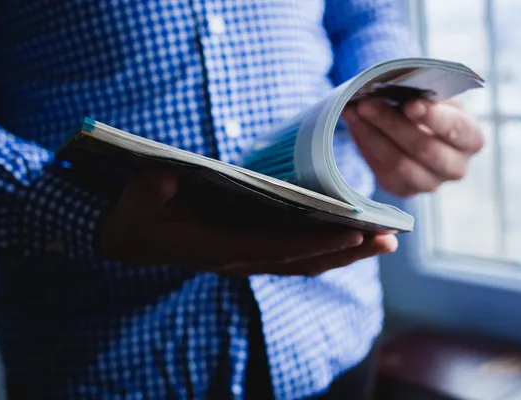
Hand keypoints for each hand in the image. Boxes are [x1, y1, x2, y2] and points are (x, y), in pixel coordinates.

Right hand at [98, 169, 397, 275]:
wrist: (131, 237)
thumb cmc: (136, 216)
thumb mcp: (135, 201)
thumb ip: (149, 191)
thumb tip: (166, 175)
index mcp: (217, 246)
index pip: (276, 245)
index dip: (316, 240)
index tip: (356, 230)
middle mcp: (239, 259)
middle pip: (303, 259)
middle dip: (347, 250)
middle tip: (390, 239)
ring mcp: (246, 259)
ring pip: (304, 262)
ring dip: (344, 254)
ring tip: (382, 242)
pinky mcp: (250, 252)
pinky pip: (295, 258)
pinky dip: (325, 251)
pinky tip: (349, 241)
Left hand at [342, 98, 483, 196]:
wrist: (419, 130)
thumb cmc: (431, 108)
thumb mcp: (436, 96)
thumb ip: (423, 93)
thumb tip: (393, 88)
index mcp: (471, 139)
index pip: (457, 130)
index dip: (434, 118)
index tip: (410, 104)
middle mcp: (455, 168)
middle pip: (423, 149)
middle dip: (391, 124)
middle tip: (367, 103)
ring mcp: (429, 183)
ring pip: (398, 164)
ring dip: (372, 135)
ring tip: (354, 112)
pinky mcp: (404, 190)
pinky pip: (382, 171)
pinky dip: (366, 146)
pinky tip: (355, 125)